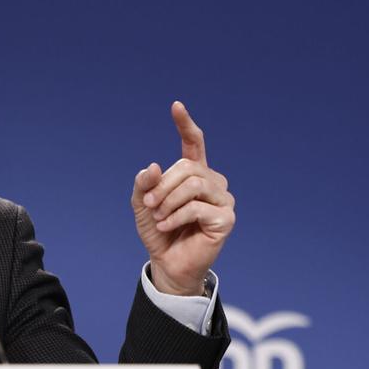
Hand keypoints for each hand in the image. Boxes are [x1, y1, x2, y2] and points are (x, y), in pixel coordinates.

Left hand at [130, 101, 234, 295]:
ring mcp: (223, 199)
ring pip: (193, 184)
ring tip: (158, 217)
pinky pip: (197, 207)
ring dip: (168, 201)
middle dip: (162, 185)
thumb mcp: (142, 204)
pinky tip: (167, 225)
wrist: (168, 263)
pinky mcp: (226, 218)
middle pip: (187, 168)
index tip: (176, 106)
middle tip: (148, 204)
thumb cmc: (159, 232)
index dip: (185, 125)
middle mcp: (213, 182)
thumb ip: (144, 184)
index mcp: (194, 174)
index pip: (194, 144)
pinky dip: (175, 216)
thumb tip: (154, 166)